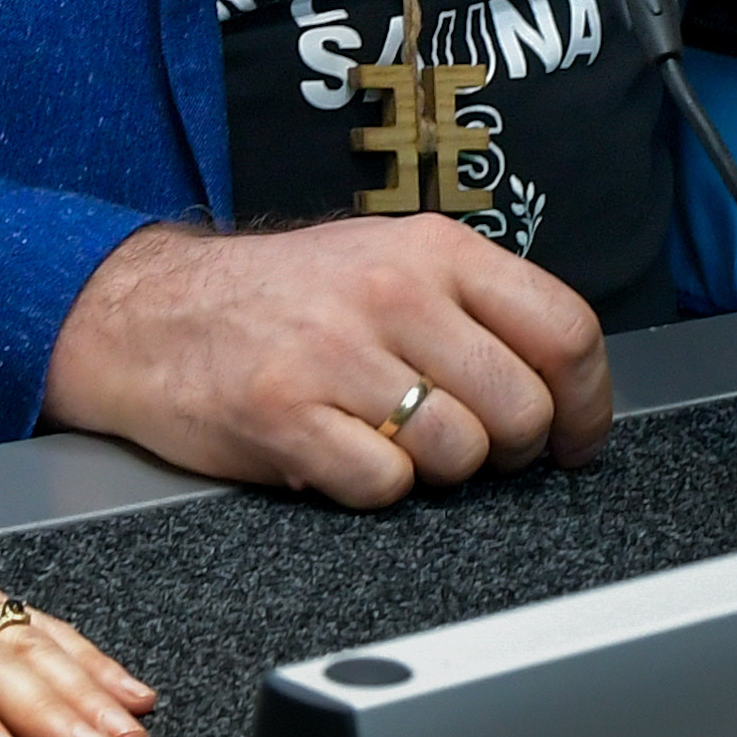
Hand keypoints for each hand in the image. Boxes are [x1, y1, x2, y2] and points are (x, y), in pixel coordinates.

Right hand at [39, 220, 611, 506]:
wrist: (148, 312)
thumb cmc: (279, 297)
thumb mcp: (386, 259)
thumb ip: (473, 306)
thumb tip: (563, 381)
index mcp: (432, 249)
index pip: (564, 329)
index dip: (588, 403)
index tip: (577, 437)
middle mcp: (392, 291)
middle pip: (522, 407)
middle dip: (510, 449)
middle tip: (473, 447)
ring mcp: (335, 352)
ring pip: (458, 454)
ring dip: (437, 470)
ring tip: (392, 440)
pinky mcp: (284, 413)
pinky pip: (383, 486)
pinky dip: (373, 488)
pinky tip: (342, 453)